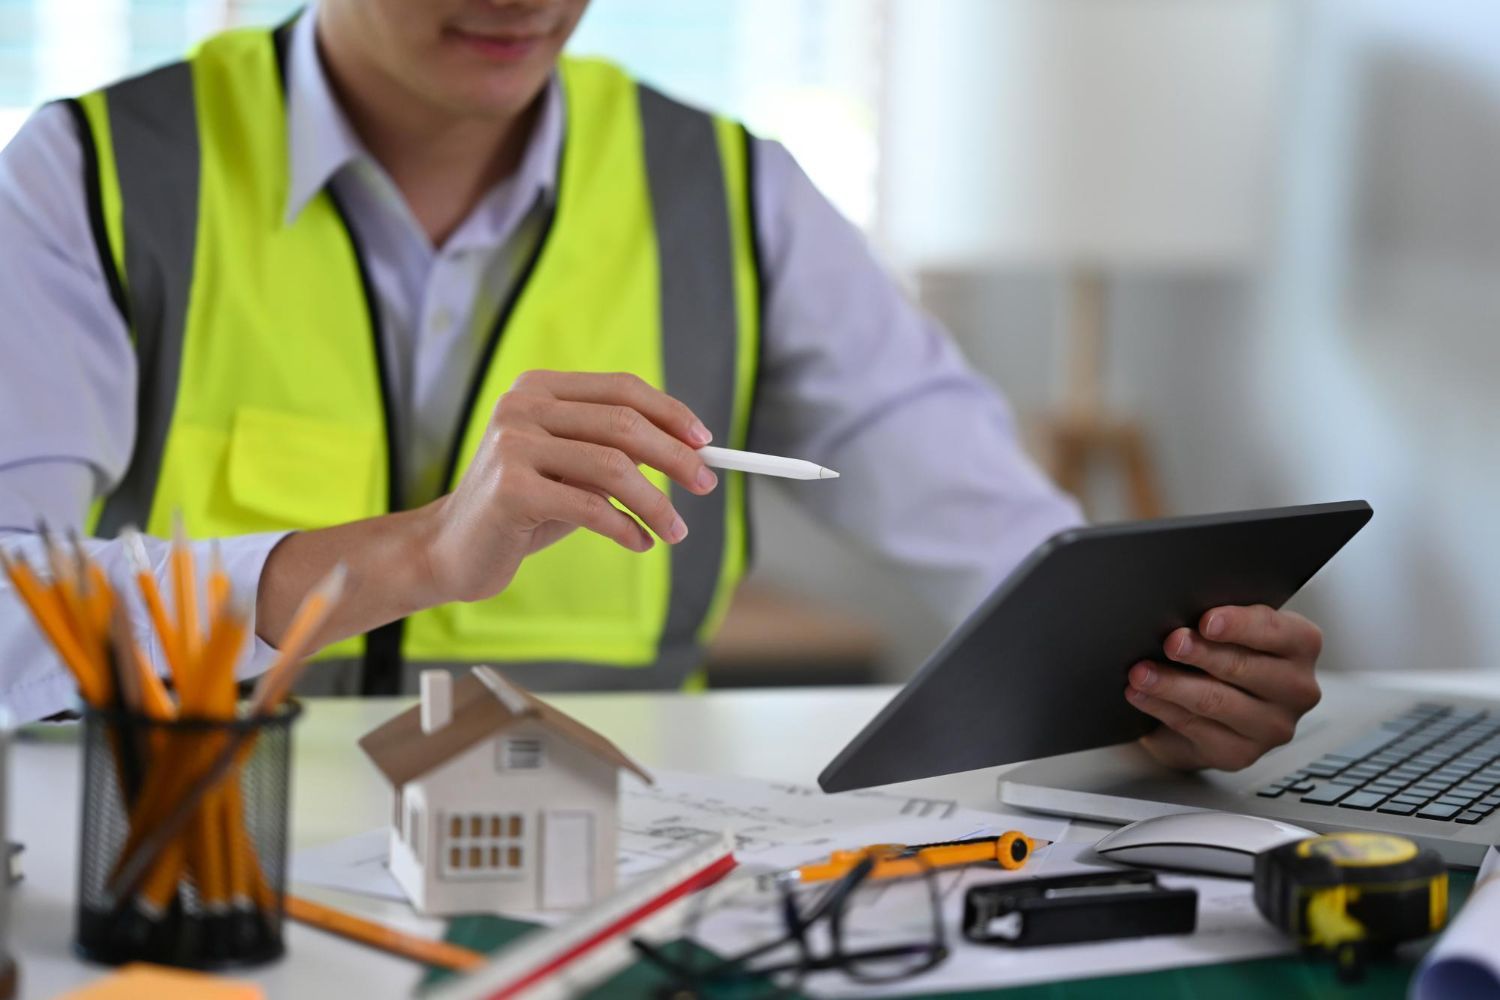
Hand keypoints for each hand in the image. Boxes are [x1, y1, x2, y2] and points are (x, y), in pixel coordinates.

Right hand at [423, 370, 718, 603]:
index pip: (622, 388)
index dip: (670, 413)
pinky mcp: (511, 489)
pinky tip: (639, 543)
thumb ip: (616, 452)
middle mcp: (522, 407)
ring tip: (676, 530)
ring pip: (614, 467)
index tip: (705, 443)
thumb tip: (689, 450)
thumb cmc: (522, 509)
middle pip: (624, 424)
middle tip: (706, 485)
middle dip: (675, 457)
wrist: (452, 550)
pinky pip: (591, 507)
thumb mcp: (572, 470)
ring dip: (656, 503)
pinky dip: (626, 528)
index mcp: (538, 389)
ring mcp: (512, 445)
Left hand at [1124, 605, 1322, 770]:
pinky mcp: (1241, 753)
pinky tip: (1141, 695)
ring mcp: (1273, 726)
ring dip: (1172, 685)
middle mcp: (1296, 688)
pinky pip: (1196, 727)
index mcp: (1300, 645)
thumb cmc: (1222, 653)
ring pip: (1216, 701)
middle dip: (1200, 653)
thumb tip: (1182, 617)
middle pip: (1244, 667)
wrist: (1211, 705)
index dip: (1239, 625)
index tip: (1206, 621)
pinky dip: (1163, 708)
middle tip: (1170, 643)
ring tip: (1141, 672)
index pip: (1275, 631)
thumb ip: (1218, 620)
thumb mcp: (1228, 628)